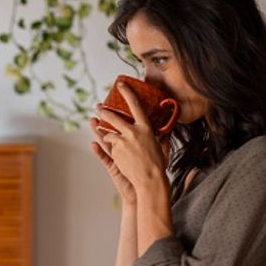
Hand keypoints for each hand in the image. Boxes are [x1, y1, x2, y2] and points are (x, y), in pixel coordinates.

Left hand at [94, 83, 169, 197]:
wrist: (149, 181)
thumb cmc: (158, 165)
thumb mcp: (162, 148)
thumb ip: (163, 137)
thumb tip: (167, 130)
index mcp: (145, 128)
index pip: (136, 106)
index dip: (127, 93)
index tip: (120, 84)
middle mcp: (133, 133)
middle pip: (114, 117)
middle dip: (104, 111)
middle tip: (98, 106)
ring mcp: (122, 143)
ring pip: (108, 134)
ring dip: (106, 135)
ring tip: (105, 135)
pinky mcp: (115, 153)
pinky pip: (108, 147)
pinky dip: (109, 148)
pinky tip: (107, 149)